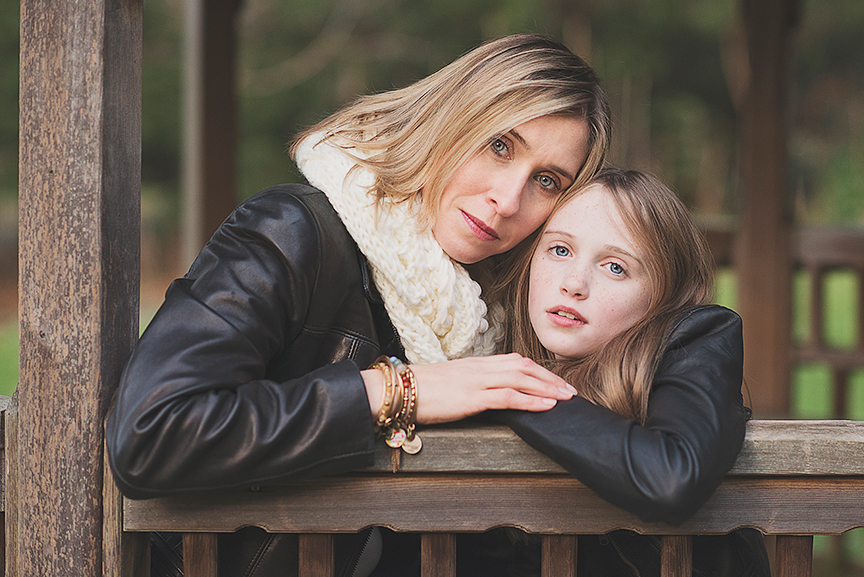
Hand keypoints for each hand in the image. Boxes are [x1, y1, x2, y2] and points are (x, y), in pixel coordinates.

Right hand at [363, 353, 575, 424]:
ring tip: (566, 398)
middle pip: (523, 367)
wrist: (396, 390)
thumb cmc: (419, 390)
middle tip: (571, 391)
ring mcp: (476, 381)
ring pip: (521, 379)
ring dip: (547, 388)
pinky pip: (507, 397)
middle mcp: (479, 368)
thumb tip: (485, 396)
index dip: (538, 370)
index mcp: (475, 364)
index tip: (554, 381)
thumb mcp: (450, 384)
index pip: (514, 361)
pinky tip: (546, 406)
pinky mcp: (471, 397)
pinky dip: (531, 400)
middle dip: (550, 378)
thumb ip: (469, 386)